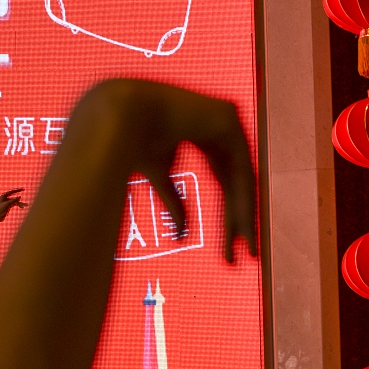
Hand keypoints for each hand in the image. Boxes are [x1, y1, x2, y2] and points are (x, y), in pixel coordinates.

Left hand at [0, 188, 27, 226]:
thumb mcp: (7, 204)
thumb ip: (13, 200)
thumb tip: (20, 196)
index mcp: (3, 196)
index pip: (12, 192)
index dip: (18, 190)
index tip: (23, 189)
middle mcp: (5, 198)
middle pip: (14, 198)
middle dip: (20, 201)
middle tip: (26, 203)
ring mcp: (6, 202)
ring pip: (15, 202)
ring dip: (20, 204)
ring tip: (25, 206)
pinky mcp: (7, 206)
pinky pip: (14, 204)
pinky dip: (17, 205)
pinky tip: (22, 207)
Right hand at [110, 81, 256, 262]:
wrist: (121, 117)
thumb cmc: (130, 144)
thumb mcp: (161, 179)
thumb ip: (174, 202)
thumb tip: (182, 236)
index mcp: (203, 137)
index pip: (225, 179)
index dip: (229, 212)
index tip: (232, 243)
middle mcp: (219, 129)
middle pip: (236, 182)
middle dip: (240, 218)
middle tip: (247, 252)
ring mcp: (225, 122)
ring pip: (242, 177)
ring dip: (244, 214)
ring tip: (247, 246)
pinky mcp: (226, 119)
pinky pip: (240, 167)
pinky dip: (241, 197)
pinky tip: (242, 224)